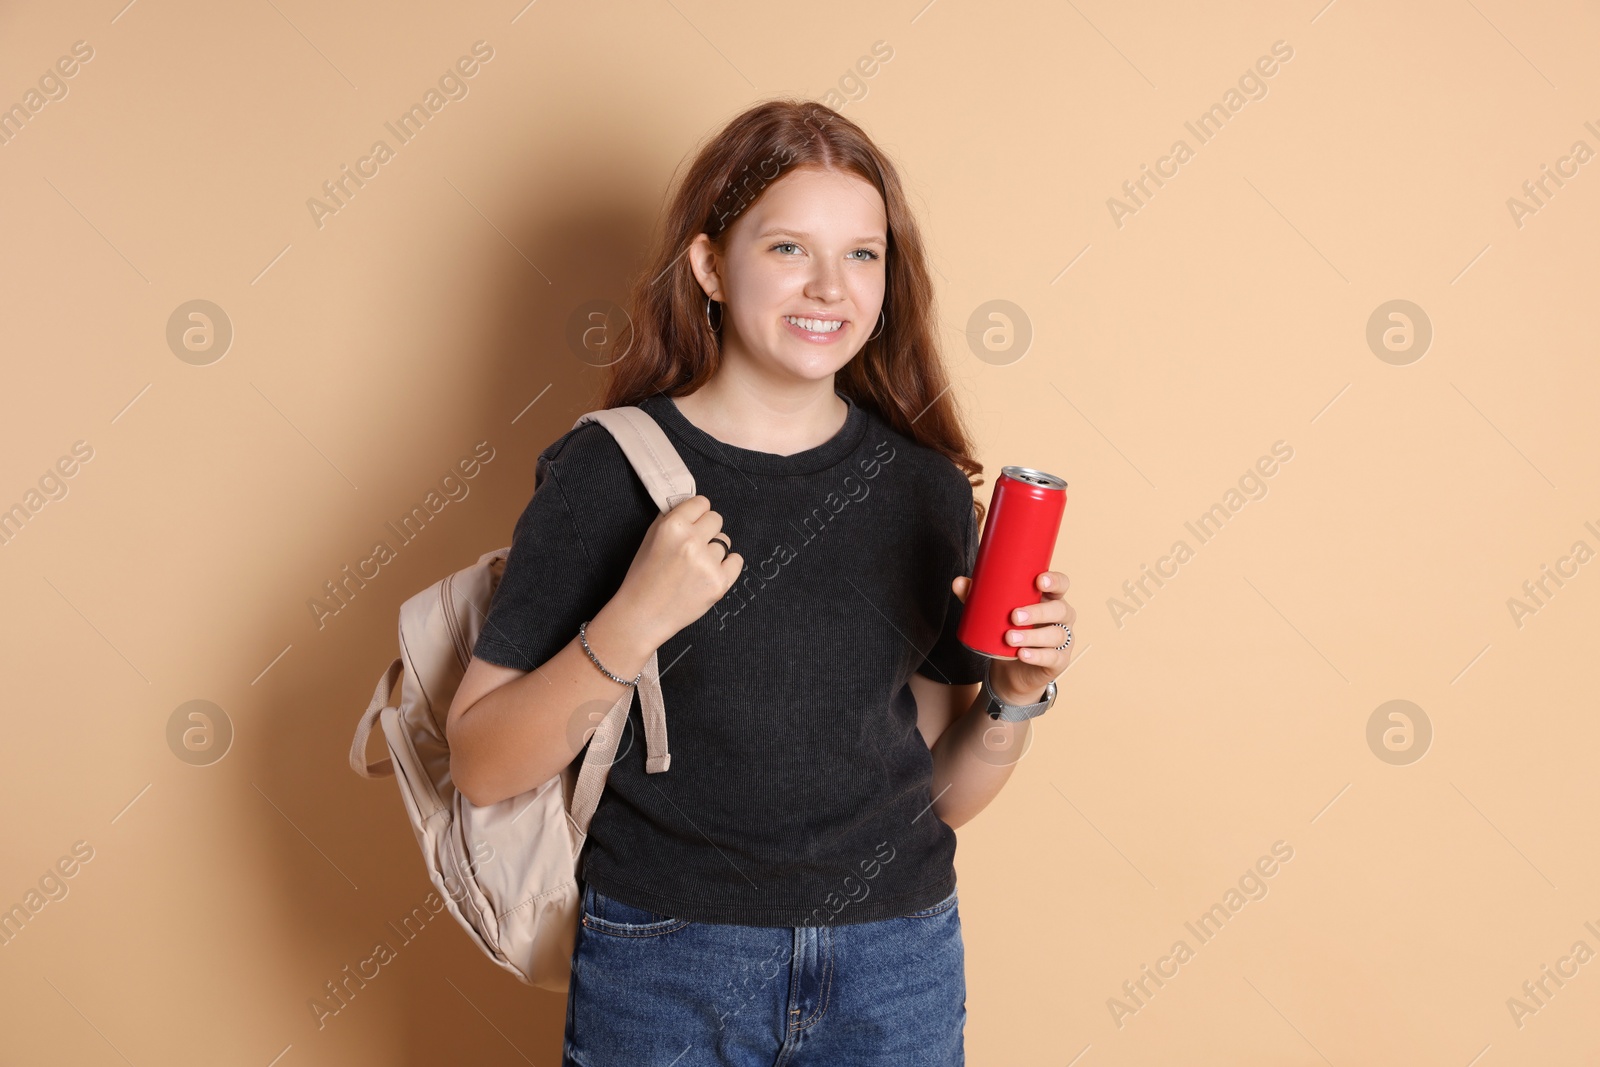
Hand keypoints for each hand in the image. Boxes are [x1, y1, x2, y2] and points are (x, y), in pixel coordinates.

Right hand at [613, 495, 743, 646]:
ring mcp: (708, 563)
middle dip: (707, 530)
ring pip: (725, 542)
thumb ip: (671, 519)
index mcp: (673, 526)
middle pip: (716, 519)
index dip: (696, 513)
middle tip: (694, 546)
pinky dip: (727, 565)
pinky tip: (711, 572)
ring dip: (713, 551)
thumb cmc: (643, 577)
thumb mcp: (650, 538)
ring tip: (695, 567)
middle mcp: (692, 541)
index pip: (701, 502)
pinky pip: (737, 561)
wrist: (643, 615)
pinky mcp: (720, 583)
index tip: (693, 523)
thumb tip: (692, 506)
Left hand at [952, 570, 1074, 705]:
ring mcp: (1063, 640)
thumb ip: (978, 598)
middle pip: (1060, 610)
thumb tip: (957, 582)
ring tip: (1010, 637)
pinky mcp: (1059, 661)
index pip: (1061, 585)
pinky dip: (1037, 656)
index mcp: (1049, 599)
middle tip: (1014, 615)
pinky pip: (1053, 657)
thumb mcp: (994, 615)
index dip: (1055, 581)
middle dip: (1038, 611)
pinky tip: (1023, 654)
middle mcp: (1061, 618)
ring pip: (1056, 635)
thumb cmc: (1008, 632)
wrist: (1011, 673)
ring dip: (1033, 636)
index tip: (1038, 580)